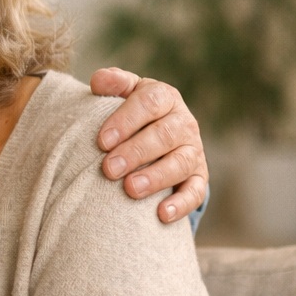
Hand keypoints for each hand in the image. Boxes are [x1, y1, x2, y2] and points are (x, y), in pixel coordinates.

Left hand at [89, 67, 208, 222]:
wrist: (154, 134)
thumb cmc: (130, 112)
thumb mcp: (124, 93)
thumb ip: (113, 83)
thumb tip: (98, 80)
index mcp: (164, 97)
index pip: (149, 103)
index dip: (126, 120)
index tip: (101, 140)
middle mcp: (183, 123)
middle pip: (164, 135)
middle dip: (135, 152)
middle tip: (108, 169)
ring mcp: (193, 151)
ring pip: (180, 163)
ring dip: (155, 177)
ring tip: (130, 189)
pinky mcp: (198, 178)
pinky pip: (195, 192)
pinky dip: (181, 204)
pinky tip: (161, 214)